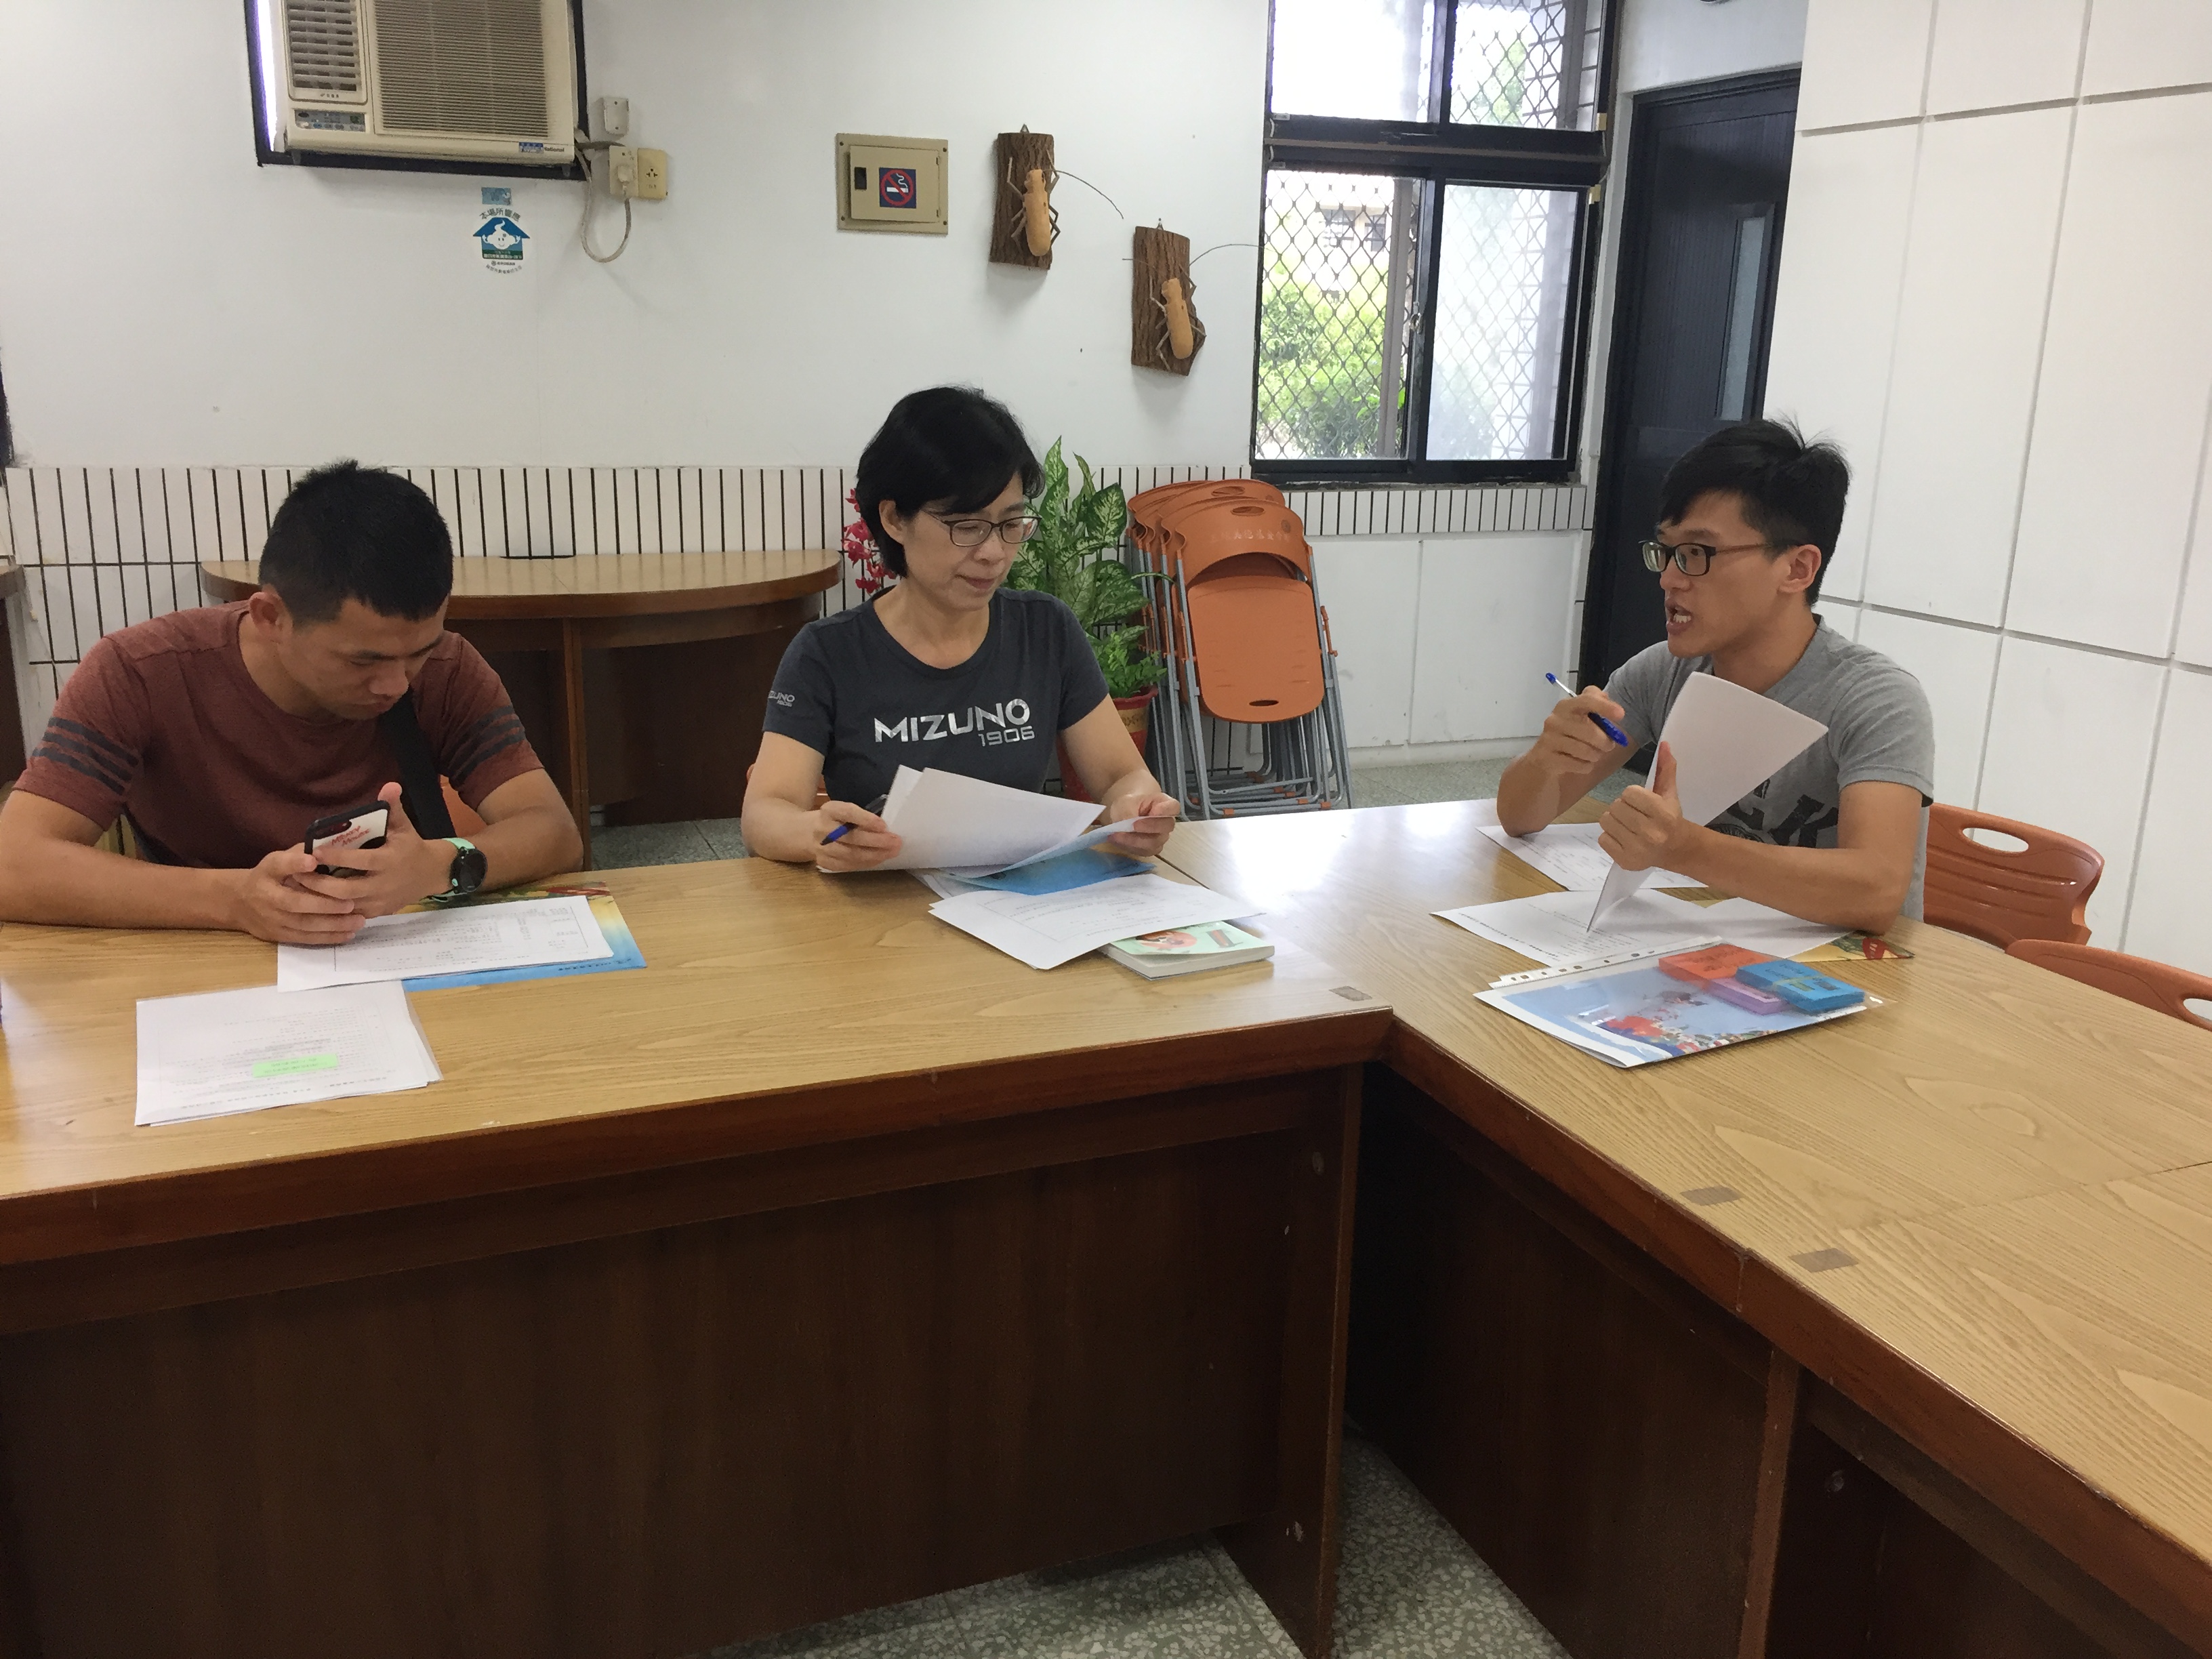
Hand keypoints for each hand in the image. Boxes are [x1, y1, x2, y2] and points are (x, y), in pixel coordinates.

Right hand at [226, 847, 368, 943]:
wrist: (238, 903)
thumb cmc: (268, 876)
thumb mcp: (277, 860)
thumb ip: (298, 854)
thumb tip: (329, 847)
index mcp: (267, 872)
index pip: (279, 865)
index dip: (294, 863)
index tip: (313, 860)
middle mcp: (266, 896)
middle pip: (295, 902)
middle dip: (324, 904)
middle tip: (351, 903)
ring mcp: (271, 919)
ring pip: (303, 925)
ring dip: (333, 924)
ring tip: (358, 921)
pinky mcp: (278, 935)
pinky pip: (305, 938)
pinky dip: (327, 937)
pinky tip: (348, 934)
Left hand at [291, 782, 455, 916]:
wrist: (431, 874)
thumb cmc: (411, 846)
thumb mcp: (403, 826)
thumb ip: (393, 807)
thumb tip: (390, 785)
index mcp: (389, 860)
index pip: (359, 861)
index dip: (336, 858)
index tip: (314, 852)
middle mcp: (384, 884)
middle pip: (346, 890)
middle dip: (319, 884)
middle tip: (298, 873)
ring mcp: (380, 901)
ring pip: (345, 906)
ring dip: (321, 898)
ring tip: (300, 887)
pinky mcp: (378, 912)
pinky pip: (350, 914)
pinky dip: (331, 909)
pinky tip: (314, 900)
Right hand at [814, 799, 901, 871]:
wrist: (807, 833)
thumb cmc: (835, 819)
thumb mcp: (843, 811)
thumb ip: (860, 817)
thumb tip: (886, 829)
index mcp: (829, 810)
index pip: (847, 813)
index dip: (866, 819)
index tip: (884, 825)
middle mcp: (822, 828)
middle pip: (851, 837)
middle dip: (877, 841)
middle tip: (896, 842)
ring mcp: (821, 847)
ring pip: (850, 854)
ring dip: (874, 855)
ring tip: (891, 852)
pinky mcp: (824, 862)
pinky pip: (848, 865)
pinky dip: (866, 863)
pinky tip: (879, 859)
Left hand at [1106, 792, 1179, 857]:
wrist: (1123, 815)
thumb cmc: (1129, 804)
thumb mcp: (1125, 803)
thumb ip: (1129, 811)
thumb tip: (1129, 824)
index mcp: (1164, 804)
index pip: (1173, 807)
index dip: (1165, 810)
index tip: (1153, 811)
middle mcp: (1166, 822)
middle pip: (1166, 827)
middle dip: (1149, 827)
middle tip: (1132, 825)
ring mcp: (1160, 837)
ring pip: (1154, 843)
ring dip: (1135, 840)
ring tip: (1117, 835)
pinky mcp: (1151, 849)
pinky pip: (1144, 851)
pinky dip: (1130, 847)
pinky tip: (1117, 840)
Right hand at [1529, 686, 1626, 779]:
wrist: (1544, 756)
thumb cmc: (1571, 733)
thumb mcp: (1582, 714)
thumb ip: (1596, 703)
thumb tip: (1609, 701)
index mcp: (1566, 706)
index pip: (1587, 701)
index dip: (1605, 707)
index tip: (1621, 714)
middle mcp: (1555, 720)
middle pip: (1592, 732)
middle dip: (1606, 742)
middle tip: (1607, 746)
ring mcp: (1549, 740)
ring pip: (1587, 752)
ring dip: (1596, 756)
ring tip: (1591, 754)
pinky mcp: (1548, 759)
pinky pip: (1580, 766)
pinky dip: (1586, 767)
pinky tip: (1580, 763)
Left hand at [1598, 741, 1692, 872]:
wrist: (1676, 850)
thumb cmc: (1670, 818)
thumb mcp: (1669, 794)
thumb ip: (1665, 769)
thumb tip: (1664, 744)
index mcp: (1662, 814)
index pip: (1629, 793)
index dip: (1633, 795)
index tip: (1642, 802)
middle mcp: (1650, 833)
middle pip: (1615, 806)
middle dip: (1622, 807)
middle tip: (1634, 814)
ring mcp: (1636, 849)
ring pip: (1606, 821)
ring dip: (1614, 820)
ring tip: (1628, 825)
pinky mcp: (1625, 860)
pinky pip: (1602, 839)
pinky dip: (1610, 837)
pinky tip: (1624, 838)